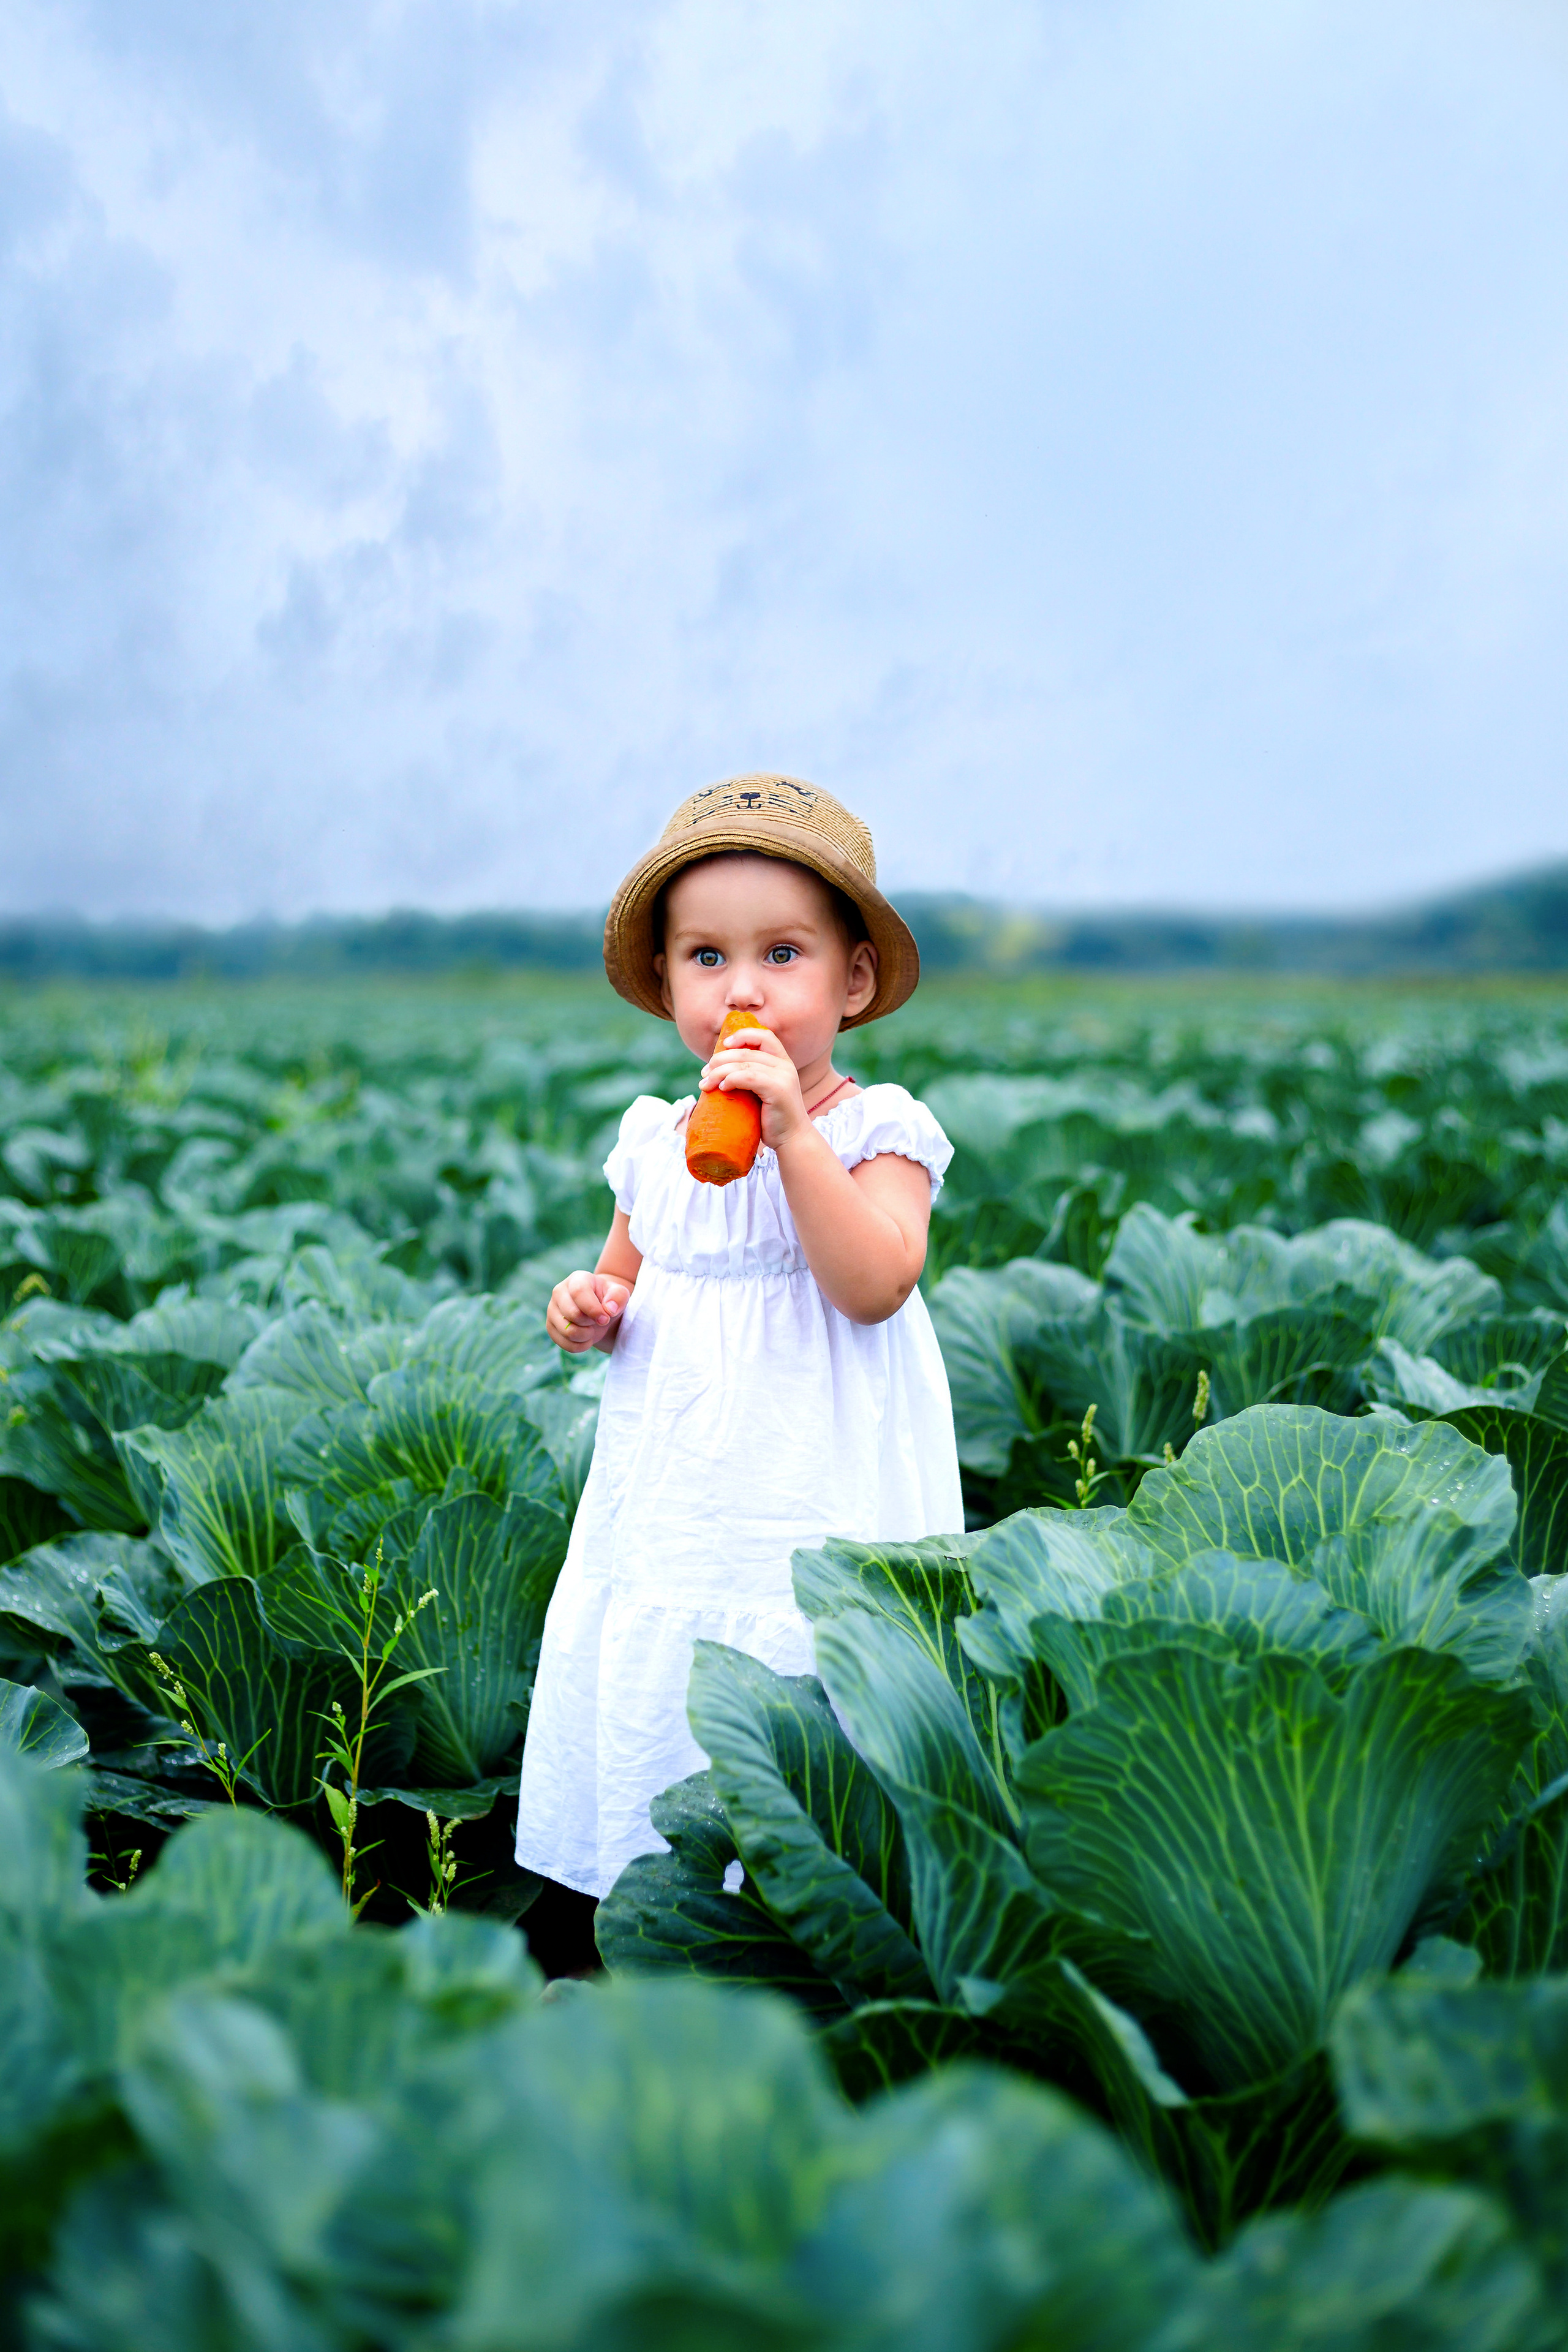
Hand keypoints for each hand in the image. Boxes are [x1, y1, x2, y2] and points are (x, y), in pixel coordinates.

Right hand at [547, 1270, 632, 1351]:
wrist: (597, 1310)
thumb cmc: (608, 1299)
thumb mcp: (620, 1294)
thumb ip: (618, 1297)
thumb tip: (609, 1309)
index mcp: (577, 1279)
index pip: (578, 1292)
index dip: (593, 1309)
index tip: (605, 1319)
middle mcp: (559, 1291)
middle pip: (573, 1314)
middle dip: (591, 1323)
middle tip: (598, 1321)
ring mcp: (552, 1309)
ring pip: (568, 1331)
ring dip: (586, 1336)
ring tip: (591, 1329)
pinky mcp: (550, 1326)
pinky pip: (564, 1344)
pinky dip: (580, 1346)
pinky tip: (585, 1338)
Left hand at [699, 1025, 808, 1148]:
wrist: (792, 1139)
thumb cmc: (772, 1118)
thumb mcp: (763, 1091)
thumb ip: (751, 1077)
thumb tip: (717, 1069)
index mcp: (783, 1062)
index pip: (764, 1035)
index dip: (742, 1035)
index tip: (723, 1045)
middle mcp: (785, 1065)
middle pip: (746, 1051)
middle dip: (720, 1059)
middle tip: (704, 1073)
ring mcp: (783, 1077)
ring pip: (744, 1063)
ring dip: (719, 1071)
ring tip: (705, 1084)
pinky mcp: (778, 1090)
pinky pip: (748, 1077)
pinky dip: (731, 1079)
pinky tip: (722, 1087)